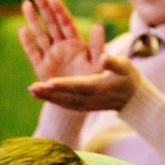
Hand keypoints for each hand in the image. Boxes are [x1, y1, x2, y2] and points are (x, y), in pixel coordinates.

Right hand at [19, 0, 107, 81]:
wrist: (81, 98)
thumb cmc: (93, 80)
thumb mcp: (98, 63)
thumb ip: (98, 45)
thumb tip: (100, 25)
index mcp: (75, 42)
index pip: (65, 22)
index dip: (59, 9)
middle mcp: (61, 46)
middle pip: (50, 23)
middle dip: (43, 7)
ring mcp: (50, 55)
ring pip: (40, 34)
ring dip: (32, 19)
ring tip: (26, 3)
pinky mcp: (41, 67)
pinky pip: (33, 52)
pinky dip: (27, 42)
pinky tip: (22, 30)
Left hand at [27, 55, 141, 112]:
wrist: (132, 99)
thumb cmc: (128, 77)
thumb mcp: (124, 67)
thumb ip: (113, 62)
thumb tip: (104, 57)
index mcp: (97, 87)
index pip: (77, 86)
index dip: (63, 85)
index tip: (49, 82)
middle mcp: (89, 98)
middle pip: (65, 96)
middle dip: (48, 93)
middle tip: (32, 88)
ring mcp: (85, 105)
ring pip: (62, 102)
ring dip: (46, 97)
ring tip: (31, 91)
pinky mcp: (82, 107)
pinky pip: (64, 105)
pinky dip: (52, 100)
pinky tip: (40, 95)